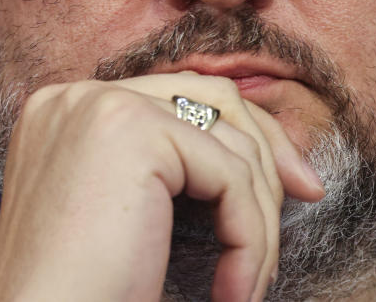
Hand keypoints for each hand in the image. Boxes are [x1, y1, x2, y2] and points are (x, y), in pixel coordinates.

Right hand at [0, 72, 325, 301]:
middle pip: (211, 97)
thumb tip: (254, 154)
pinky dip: (249, 240)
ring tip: (248, 283)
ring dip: (258, 218)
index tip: (286, 186)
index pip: (177, 97)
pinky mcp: (130, 131)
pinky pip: (230, 177)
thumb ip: (164, 173)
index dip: (239, 135)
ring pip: (230, 142)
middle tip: (308, 195)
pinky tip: (232, 292)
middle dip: (269, 149)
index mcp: (67, 111)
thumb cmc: (79, 298)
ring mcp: (100, 105)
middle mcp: (77, 95)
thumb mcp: (123, 218)